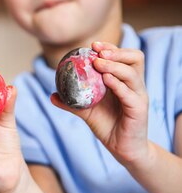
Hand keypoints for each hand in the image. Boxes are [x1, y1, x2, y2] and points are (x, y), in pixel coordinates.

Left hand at [51, 41, 148, 165]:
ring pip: (132, 74)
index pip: (123, 56)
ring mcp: (139, 96)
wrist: (120, 147)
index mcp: (124, 80)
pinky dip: (118, 85)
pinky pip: (130, 94)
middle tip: (97, 51)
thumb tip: (52, 95)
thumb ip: (71, 102)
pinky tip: (106, 80)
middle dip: (116, 51)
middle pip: (135, 58)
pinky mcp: (140, 109)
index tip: (92, 45)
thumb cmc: (106, 124)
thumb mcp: (85, 110)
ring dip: (115, 65)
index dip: (110, 47)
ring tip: (98, 63)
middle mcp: (134, 85)